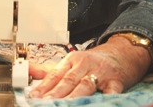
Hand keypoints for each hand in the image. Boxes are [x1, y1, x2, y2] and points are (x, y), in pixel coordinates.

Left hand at [28, 35, 151, 98]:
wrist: (124, 52)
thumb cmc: (95, 61)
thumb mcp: (73, 61)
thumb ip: (51, 70)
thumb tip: (29, 70)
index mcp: (72, 60)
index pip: (55, 75)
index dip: (43, 86)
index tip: (33, 96)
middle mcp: (85, 65)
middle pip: (68, 81)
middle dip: (55, 93)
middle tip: (44, 103)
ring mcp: (101, 73)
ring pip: (85, 86)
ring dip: (74, 97)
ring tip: (63, 105)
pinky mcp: (117, 81)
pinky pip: (110, 92)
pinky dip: (104, 98)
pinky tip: (98, 103)